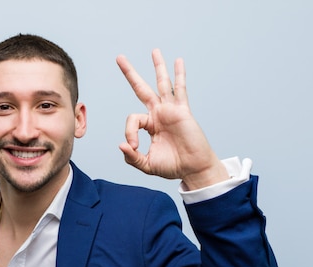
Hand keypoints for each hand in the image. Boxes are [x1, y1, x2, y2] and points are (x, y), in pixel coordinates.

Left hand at [116, 49, 228, 189]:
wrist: (193, 168)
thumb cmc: (173, 167)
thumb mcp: (147, 164)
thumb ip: (132, 157)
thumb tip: (121, 145)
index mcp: (150, 126)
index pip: (133, 119)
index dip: (129, 132)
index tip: (133, 146)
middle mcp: (158, 114)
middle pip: (141, 89)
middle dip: (130, 73)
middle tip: (119, 58)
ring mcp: (170, 110)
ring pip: (162, 84)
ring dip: (158, 67)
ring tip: (154, 51)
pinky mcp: (182, 111)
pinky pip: (180, 90)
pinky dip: (179, 75)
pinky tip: (178, 61)